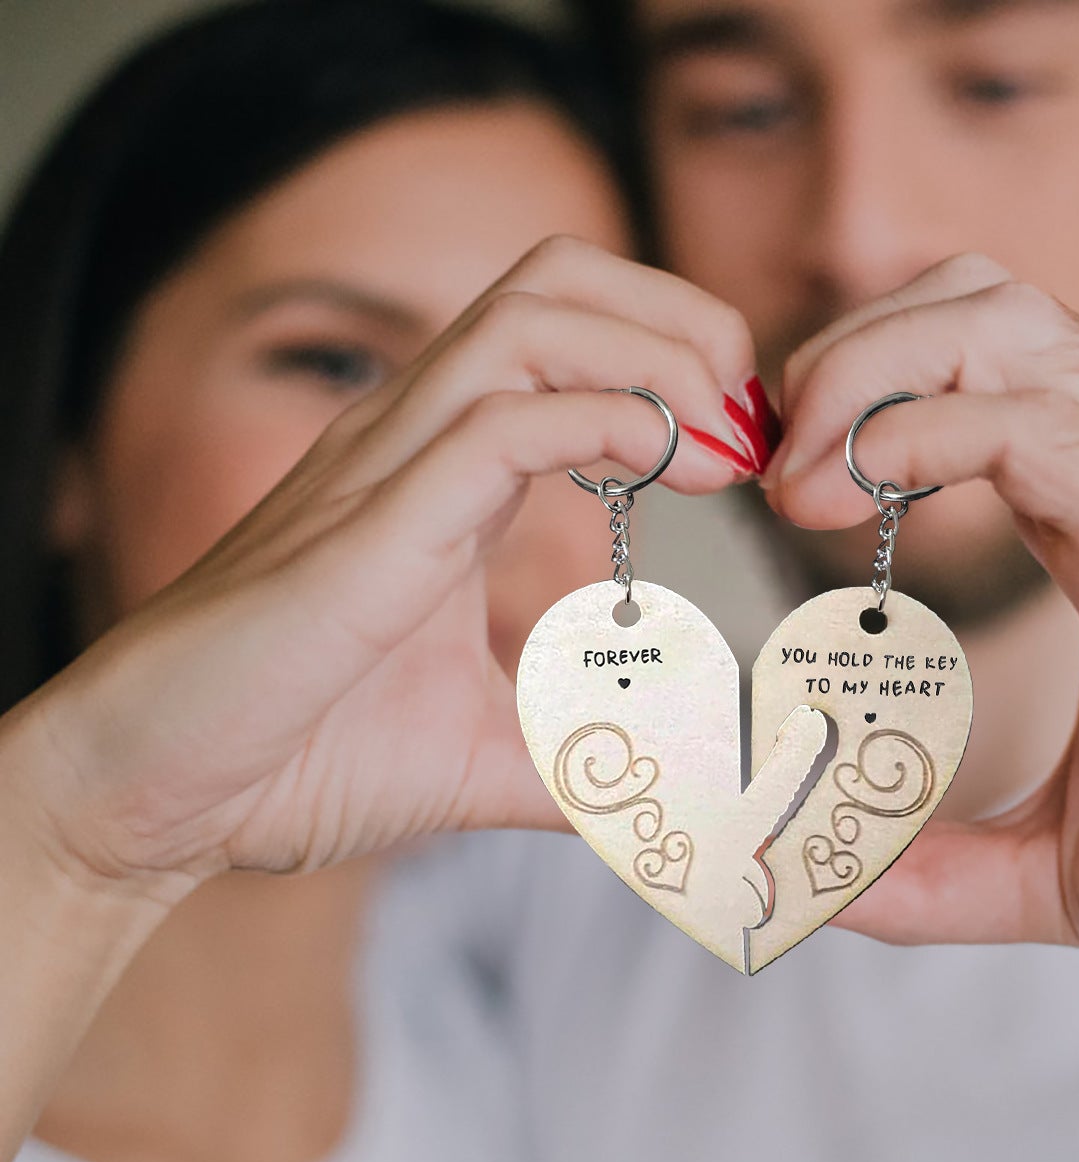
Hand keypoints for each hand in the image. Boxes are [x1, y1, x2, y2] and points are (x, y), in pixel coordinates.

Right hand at [5, 238, 762, 902]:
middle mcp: (410, 440)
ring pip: (529, 318)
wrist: (161, 797)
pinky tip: (665, 466)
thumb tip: (664, 787)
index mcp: (439, 470)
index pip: (565, 332)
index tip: (740, 449)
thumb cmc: (297, 756)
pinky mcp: (366, 529)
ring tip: (724, 438)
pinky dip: (599, 421)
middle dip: (679, 319)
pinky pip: (495, 424)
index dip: (673, 360)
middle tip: (750, 419)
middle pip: (556, 280)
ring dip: (653, 354)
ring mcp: (382, 471)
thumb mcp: (481, 753)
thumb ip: (576, 752)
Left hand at [765, 254, 1078, 1020]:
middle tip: (776, 462)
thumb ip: (937, 868)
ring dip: (866, 371)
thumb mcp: (1053, 865)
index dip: (861, 400)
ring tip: (797, 478)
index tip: (784, 489)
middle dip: (848, 353)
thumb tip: (829, 892)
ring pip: (995, 321)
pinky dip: (914, 431)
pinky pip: (1026, 419)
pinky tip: (847, 498)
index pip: (975, 376)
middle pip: (975, 303)